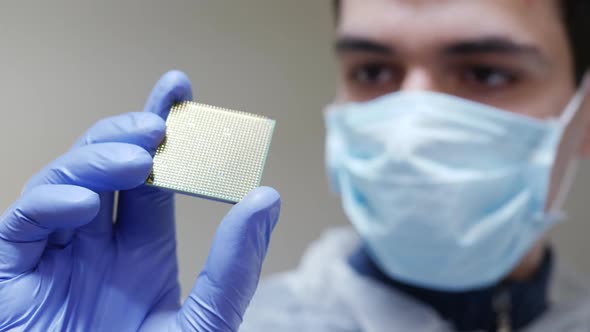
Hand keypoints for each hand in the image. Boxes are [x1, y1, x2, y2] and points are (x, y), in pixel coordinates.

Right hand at [0, 71, 280, 331]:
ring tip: (139, 156)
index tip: (179, 88)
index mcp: (141, 249)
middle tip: (160, 123)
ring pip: (66, 178)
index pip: (152, 177)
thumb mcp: (202, 324)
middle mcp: (98, 241)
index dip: (164, 130)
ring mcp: (56, 251)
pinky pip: (24, 221)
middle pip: (108, 165)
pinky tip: (87, 207)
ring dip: (98, 158)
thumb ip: (233, 268)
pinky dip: (52, 202)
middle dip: (129, 133)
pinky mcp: (14, 270)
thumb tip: (266, 199)